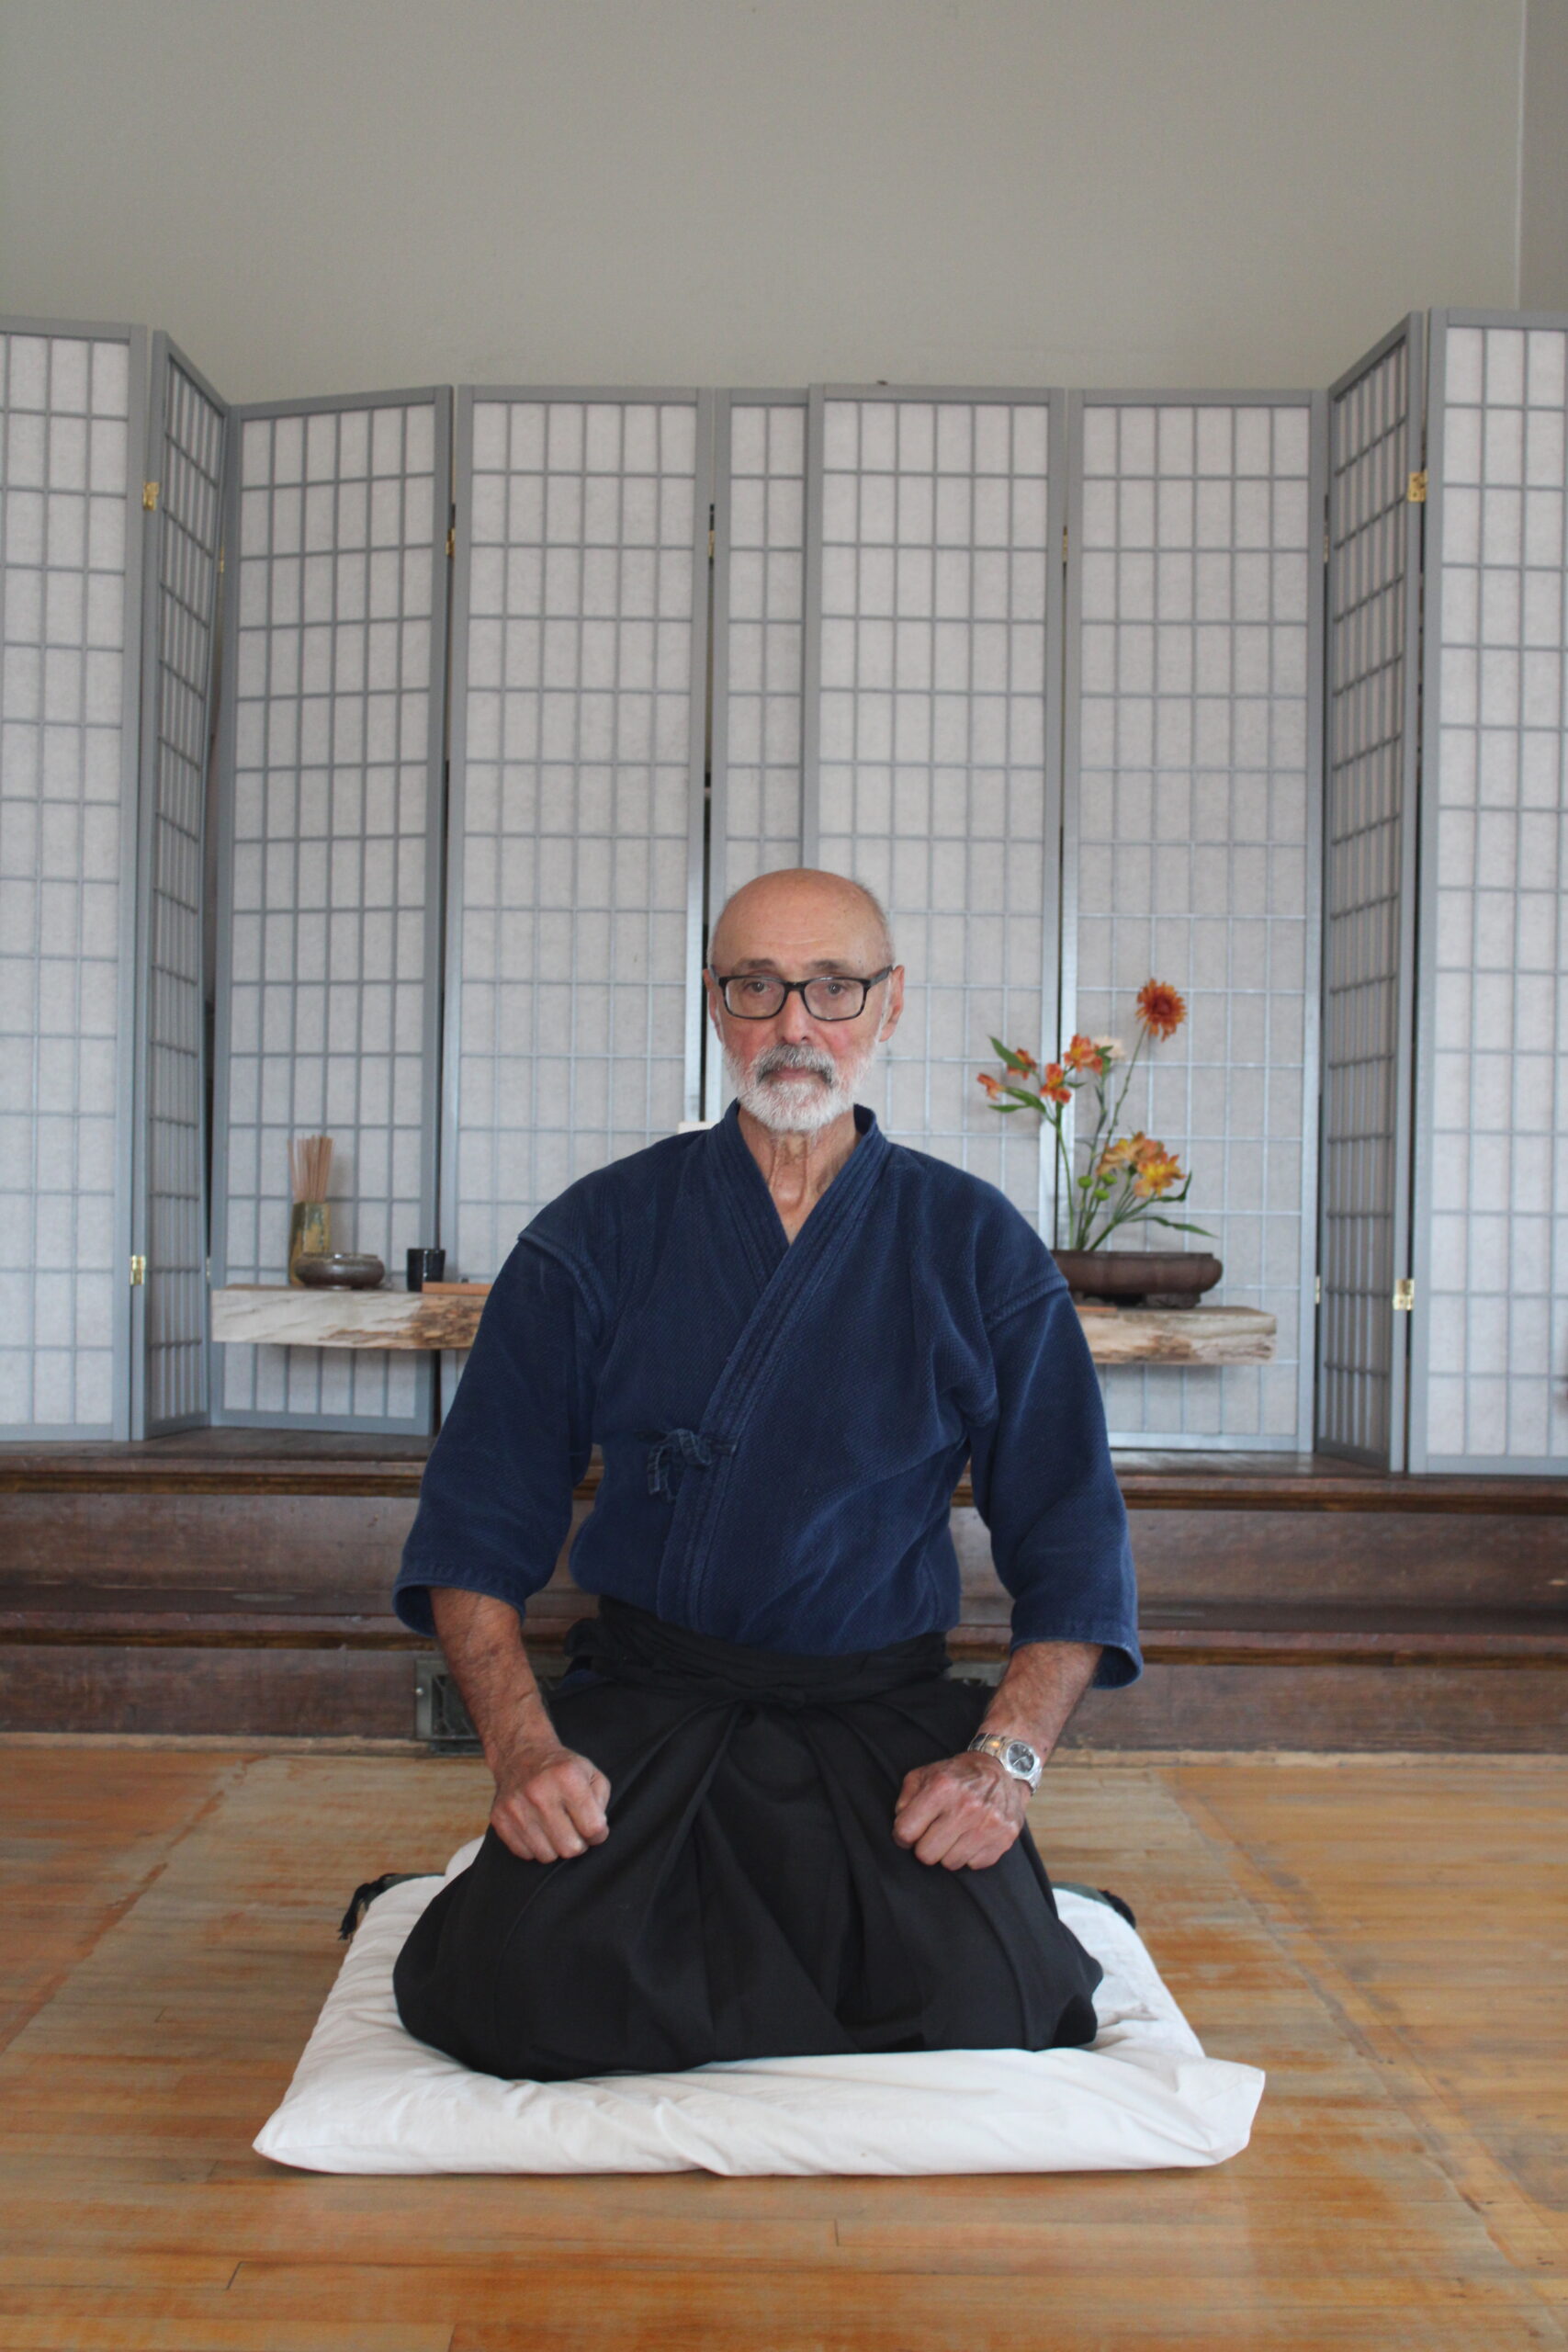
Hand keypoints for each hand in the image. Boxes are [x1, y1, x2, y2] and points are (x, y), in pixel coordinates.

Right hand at [489, 1738, 610, 1863]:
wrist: (520, 1753)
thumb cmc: (561, 1768)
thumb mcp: (591, 1773)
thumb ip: (601, 1802)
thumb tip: (596, 1831)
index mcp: (567, 1777)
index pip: (593, 1827)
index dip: (599, 1833)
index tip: (594, 1828)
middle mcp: (539, 1792)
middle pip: (570, 1847)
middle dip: (578, 1844)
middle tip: (575, 1831)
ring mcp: (516, 1806)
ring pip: (547, 1855)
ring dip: (556, 1847)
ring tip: (556, 1829)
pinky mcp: (499, 1818)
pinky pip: (525, 1854)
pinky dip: (535, 1847)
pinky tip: (538, 1829)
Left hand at [892, 1750, 1030, 1870]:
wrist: (1001, 1770)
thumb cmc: (957, 1776)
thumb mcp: (925, 1774)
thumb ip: (906, 1798)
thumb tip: (901, 1825)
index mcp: (942, 1788)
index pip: (906, 1831)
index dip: (902, 1835)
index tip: (910, 1832)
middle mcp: (967, 1806)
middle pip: (926, 1854)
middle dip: (925, 1846)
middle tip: (933, 1834)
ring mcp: (988, 1824)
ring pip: (950, 1863)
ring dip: (948, 1852)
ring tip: (954, 1833)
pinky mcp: (1004, 1838)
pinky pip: (974, 1864)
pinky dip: (970, 1855)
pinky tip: (972, 1836)